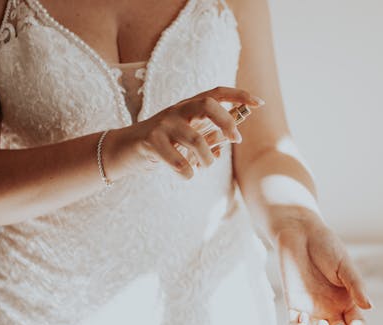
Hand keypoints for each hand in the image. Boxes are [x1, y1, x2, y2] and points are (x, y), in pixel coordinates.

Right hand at [105, 86, 263, 179]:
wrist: (123, 150)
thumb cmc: (161, 144)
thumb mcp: (185, 139)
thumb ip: (204, 140)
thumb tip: (224, 147)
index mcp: (188, 107)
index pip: (216, 92)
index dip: (238, 95)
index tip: (259, 103)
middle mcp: (176, 110)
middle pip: (207, 104)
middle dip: (226, 122)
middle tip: (236, 140)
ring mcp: (162, 124)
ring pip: (195, 138)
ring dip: (206, 158)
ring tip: (204, 166)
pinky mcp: (150, 141)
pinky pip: (177, 160)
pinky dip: (187, 172)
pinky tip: (186, 175)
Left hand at [274, 218, 371, 324]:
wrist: (300, 233)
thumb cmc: (325, 245)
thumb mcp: (344, 265)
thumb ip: (355, 285)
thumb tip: (369, 306)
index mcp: (347, 299)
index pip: (356, 322)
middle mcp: (330, 307)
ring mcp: (311, 306)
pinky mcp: (294, 302)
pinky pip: (295, 323)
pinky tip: (303, 320)